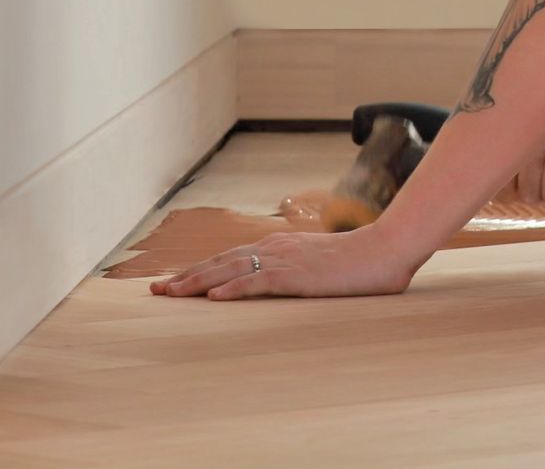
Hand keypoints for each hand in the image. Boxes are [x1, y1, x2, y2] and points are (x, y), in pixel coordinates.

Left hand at [149, 227, 414, 299]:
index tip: (176, 281)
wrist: (387, 249)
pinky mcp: (297, 274)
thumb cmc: (361, 262)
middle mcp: (275, 248)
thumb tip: (289, 283)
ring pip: (230, 269)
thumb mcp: (322, 266)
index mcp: (280, 246)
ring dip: (197, 282)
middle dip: (186, 276)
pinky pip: (258, 281)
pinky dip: (233, 288)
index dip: (201, 270)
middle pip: (220, 261)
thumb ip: (300, 271)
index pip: (231, 258)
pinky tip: (213, 297)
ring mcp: (285, 259)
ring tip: (171, 293)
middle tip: (157, 290)